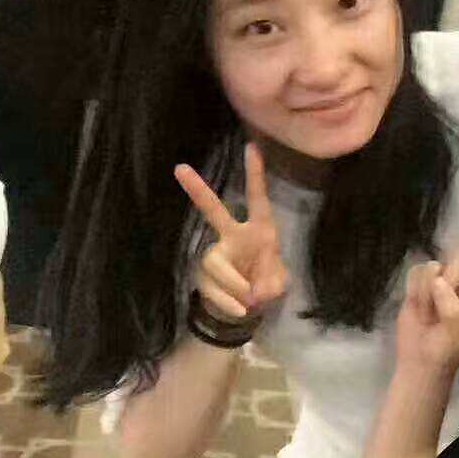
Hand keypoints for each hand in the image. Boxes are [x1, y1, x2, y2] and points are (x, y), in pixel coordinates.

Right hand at [174, 142, 287, 323]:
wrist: (248, 309)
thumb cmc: (266, 283)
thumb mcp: (279, 283)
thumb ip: (272, 282)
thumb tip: (252, 290)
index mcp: (259, 230)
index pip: (257, 199)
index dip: (255, 175)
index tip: (251, 147)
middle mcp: (233, 236)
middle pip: (214, 211)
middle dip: (198, 191)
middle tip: (180, 168)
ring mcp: (215, 255)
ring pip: (215, 262)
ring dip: (235, 284)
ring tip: (251, 299)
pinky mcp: (203, 276)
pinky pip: (212, 287)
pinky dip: (229, 301)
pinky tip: (242, 310)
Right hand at [394, 235, 458, 373]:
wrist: (419, 359)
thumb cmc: (446, 351)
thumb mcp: (456, 337)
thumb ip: (452, 310)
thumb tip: (439, 281)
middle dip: (452, 276)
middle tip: (440, 308)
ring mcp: (447, 277)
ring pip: (437, 264)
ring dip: (428, 292)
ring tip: (430, 314)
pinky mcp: (425, 279)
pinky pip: (418, 272)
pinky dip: (415, 292)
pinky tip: (419, 308)